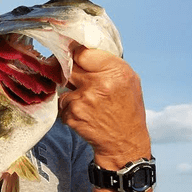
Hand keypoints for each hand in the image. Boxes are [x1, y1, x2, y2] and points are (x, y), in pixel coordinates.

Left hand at [58, 46, 150, 168]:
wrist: (124, 143)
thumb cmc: (127, 110)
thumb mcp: (128, 81)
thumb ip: (107, 64)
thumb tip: (81, 49)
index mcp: (116, 71)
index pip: (82, 52)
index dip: (75, 55)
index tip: (72, 56)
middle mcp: (100, 83)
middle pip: (70, 67)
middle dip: (70, 72)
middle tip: (75, 78)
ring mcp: (85, 99)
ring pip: (63, 86)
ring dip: (70, 93)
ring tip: (88, 103)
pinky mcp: (73, 114)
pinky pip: (62, 104)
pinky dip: (69, 109)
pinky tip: (84, 115)